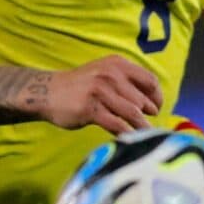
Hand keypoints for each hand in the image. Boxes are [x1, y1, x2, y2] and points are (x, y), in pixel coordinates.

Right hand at [44, 56, 162, 134]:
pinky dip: (126, 133)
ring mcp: (100, 92)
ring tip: (147, 136)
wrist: (46, 92)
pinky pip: (116, 124)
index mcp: (117, 64)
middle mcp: (111, 75)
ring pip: (132, 113)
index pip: (149, 80)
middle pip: (142, 99)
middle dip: (148, 115)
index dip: (156, 97)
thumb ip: (126, 82)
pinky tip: (129, 139)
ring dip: (142, 127)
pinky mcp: (91, 109)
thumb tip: (152, 102)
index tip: (156, 109)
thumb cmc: (79, 86)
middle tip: (149, 125)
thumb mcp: (103, 73)